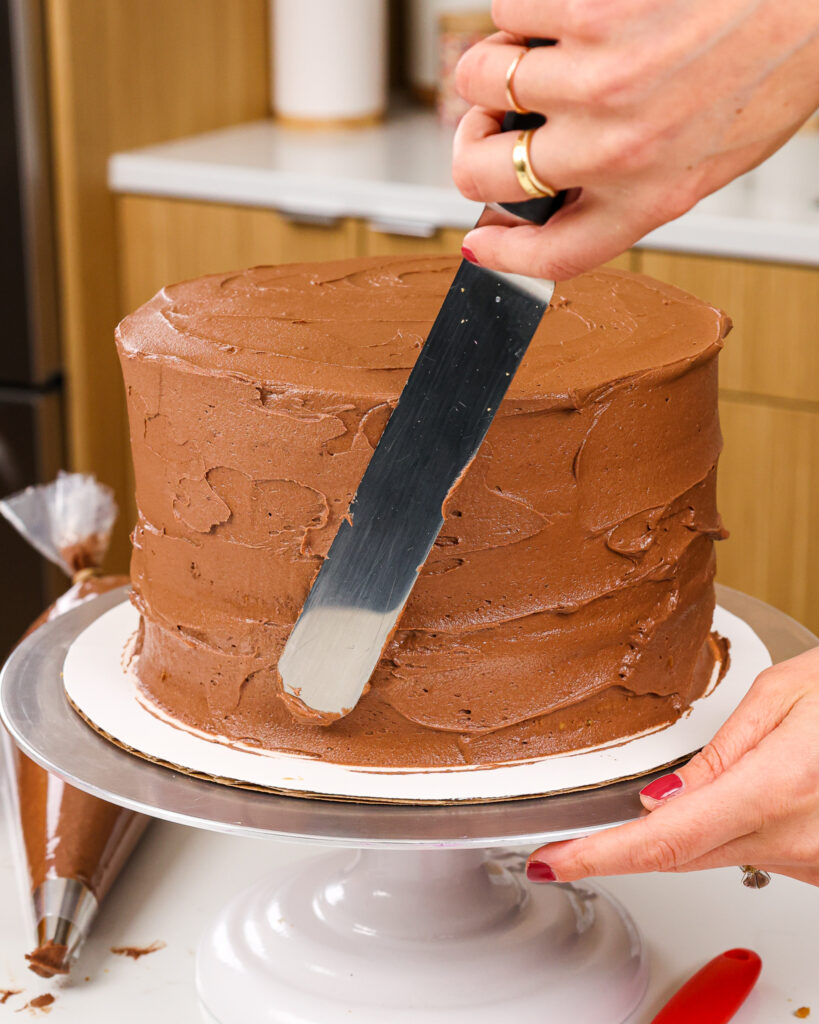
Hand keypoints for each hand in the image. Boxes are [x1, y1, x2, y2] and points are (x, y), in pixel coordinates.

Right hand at [453, 0, 818, 277]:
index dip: (501, 257)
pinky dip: (526, 7)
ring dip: (496, 60)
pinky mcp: (590, 11)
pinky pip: (508, 10)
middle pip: (483, 174)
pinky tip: (571, 9)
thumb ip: (632, 186)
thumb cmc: (774, 62)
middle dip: (470, 142)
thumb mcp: (708, 156)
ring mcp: (599, 79)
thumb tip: (558, 190)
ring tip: (540, 47)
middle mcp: (618, 148)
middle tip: (485, 121)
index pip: (550, 255)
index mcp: (650, 196)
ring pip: (479, 77)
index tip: (479, 243)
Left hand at [526, 647, 818, 886]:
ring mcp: (813, 861)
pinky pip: (755, 851)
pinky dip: (731, 828)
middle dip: (625, 850)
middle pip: (683, 854)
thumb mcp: (787, 694)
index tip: (555, 864)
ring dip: (689, 827)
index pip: (667, 837)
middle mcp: (796, 838)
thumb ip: (718, 751)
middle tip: (573, 849)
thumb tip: (663, 800)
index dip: (602, 856)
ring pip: (719, 852)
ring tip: (721, 776)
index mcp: (777, 787)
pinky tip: (746, 795)